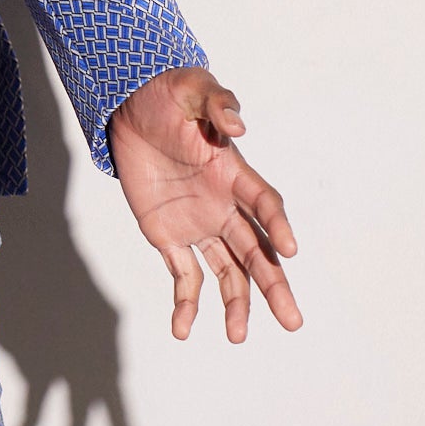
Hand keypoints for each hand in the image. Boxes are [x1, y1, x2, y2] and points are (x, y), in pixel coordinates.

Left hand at [106, 68, 301, 344]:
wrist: (131, 110)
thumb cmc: (171, 95)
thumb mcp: (193, 89)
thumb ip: (217, 104)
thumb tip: (236, 126)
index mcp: (235, 174)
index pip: (265, 204)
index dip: (278, 226)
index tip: (290, 250)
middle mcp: (225, 206)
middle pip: (257, 252)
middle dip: (274, 286)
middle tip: (293, 321)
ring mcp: (200, 225)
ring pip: (228, 272)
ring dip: (236, 305)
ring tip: (237, 336)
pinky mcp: (169, 237)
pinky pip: (183, 276)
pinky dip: (185, 304)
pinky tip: (182, 330)